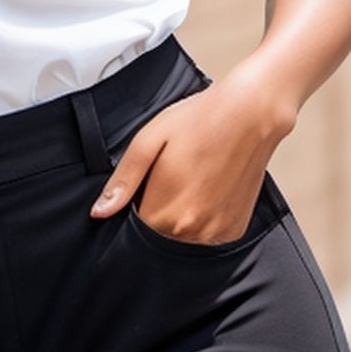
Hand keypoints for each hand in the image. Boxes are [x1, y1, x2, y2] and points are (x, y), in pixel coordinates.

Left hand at [89, 62, 295, 243]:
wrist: (251, 114)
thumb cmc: (200, 121)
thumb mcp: (149, 141)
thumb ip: (124, 181)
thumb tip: (99, 212)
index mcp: (164, 214)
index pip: (133, 230)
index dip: (134, 207)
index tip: (145, 185)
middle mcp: (192, 232)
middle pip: (158, 236)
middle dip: (156, 212)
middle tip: (169, 176)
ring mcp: (216, 233)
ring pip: (182, 237)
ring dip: (179, 217)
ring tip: (190, 179)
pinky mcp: (234, 230)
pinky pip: (206, 235)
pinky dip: (201, 218)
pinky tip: (207, 188)